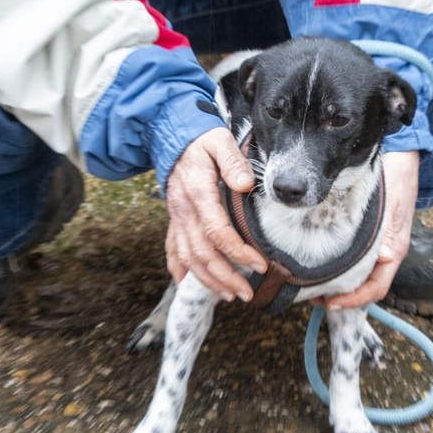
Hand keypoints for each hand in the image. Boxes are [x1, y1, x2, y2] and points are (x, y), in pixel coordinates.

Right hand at [165, 127, 266, 301]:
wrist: (172, 137)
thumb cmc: (202, 142)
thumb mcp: (219, 141)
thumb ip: (233, 161)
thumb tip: (245, 184)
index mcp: (198, 193)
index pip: (217, 231)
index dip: (238, 251)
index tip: (260, 264)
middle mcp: (184, 211)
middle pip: (202, 254)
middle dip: (225, 277)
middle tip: (247, 293)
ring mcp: (176, 219)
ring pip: (188, 258)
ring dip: (207, 281)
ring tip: (229, 295)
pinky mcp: (174, 221)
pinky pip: (172, 250)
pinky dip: (179, 270)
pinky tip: (188, 285)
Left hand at [323, 151, 418, 309]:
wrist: (401, 158)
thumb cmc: (395, 179)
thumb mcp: (390, 206)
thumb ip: (387, 233)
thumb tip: (385, 258)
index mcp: (394, 250)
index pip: (376, 288)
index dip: (353, 300)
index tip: (330, 303)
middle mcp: (387, 252)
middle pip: (364, 286)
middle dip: (340, 296)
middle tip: (312, 297)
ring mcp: (378, 245)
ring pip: (358, 274)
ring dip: (337, 282)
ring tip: (312, 283)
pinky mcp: (368, 235)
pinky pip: (355, 258)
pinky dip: (339, 265)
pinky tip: (321, 261)